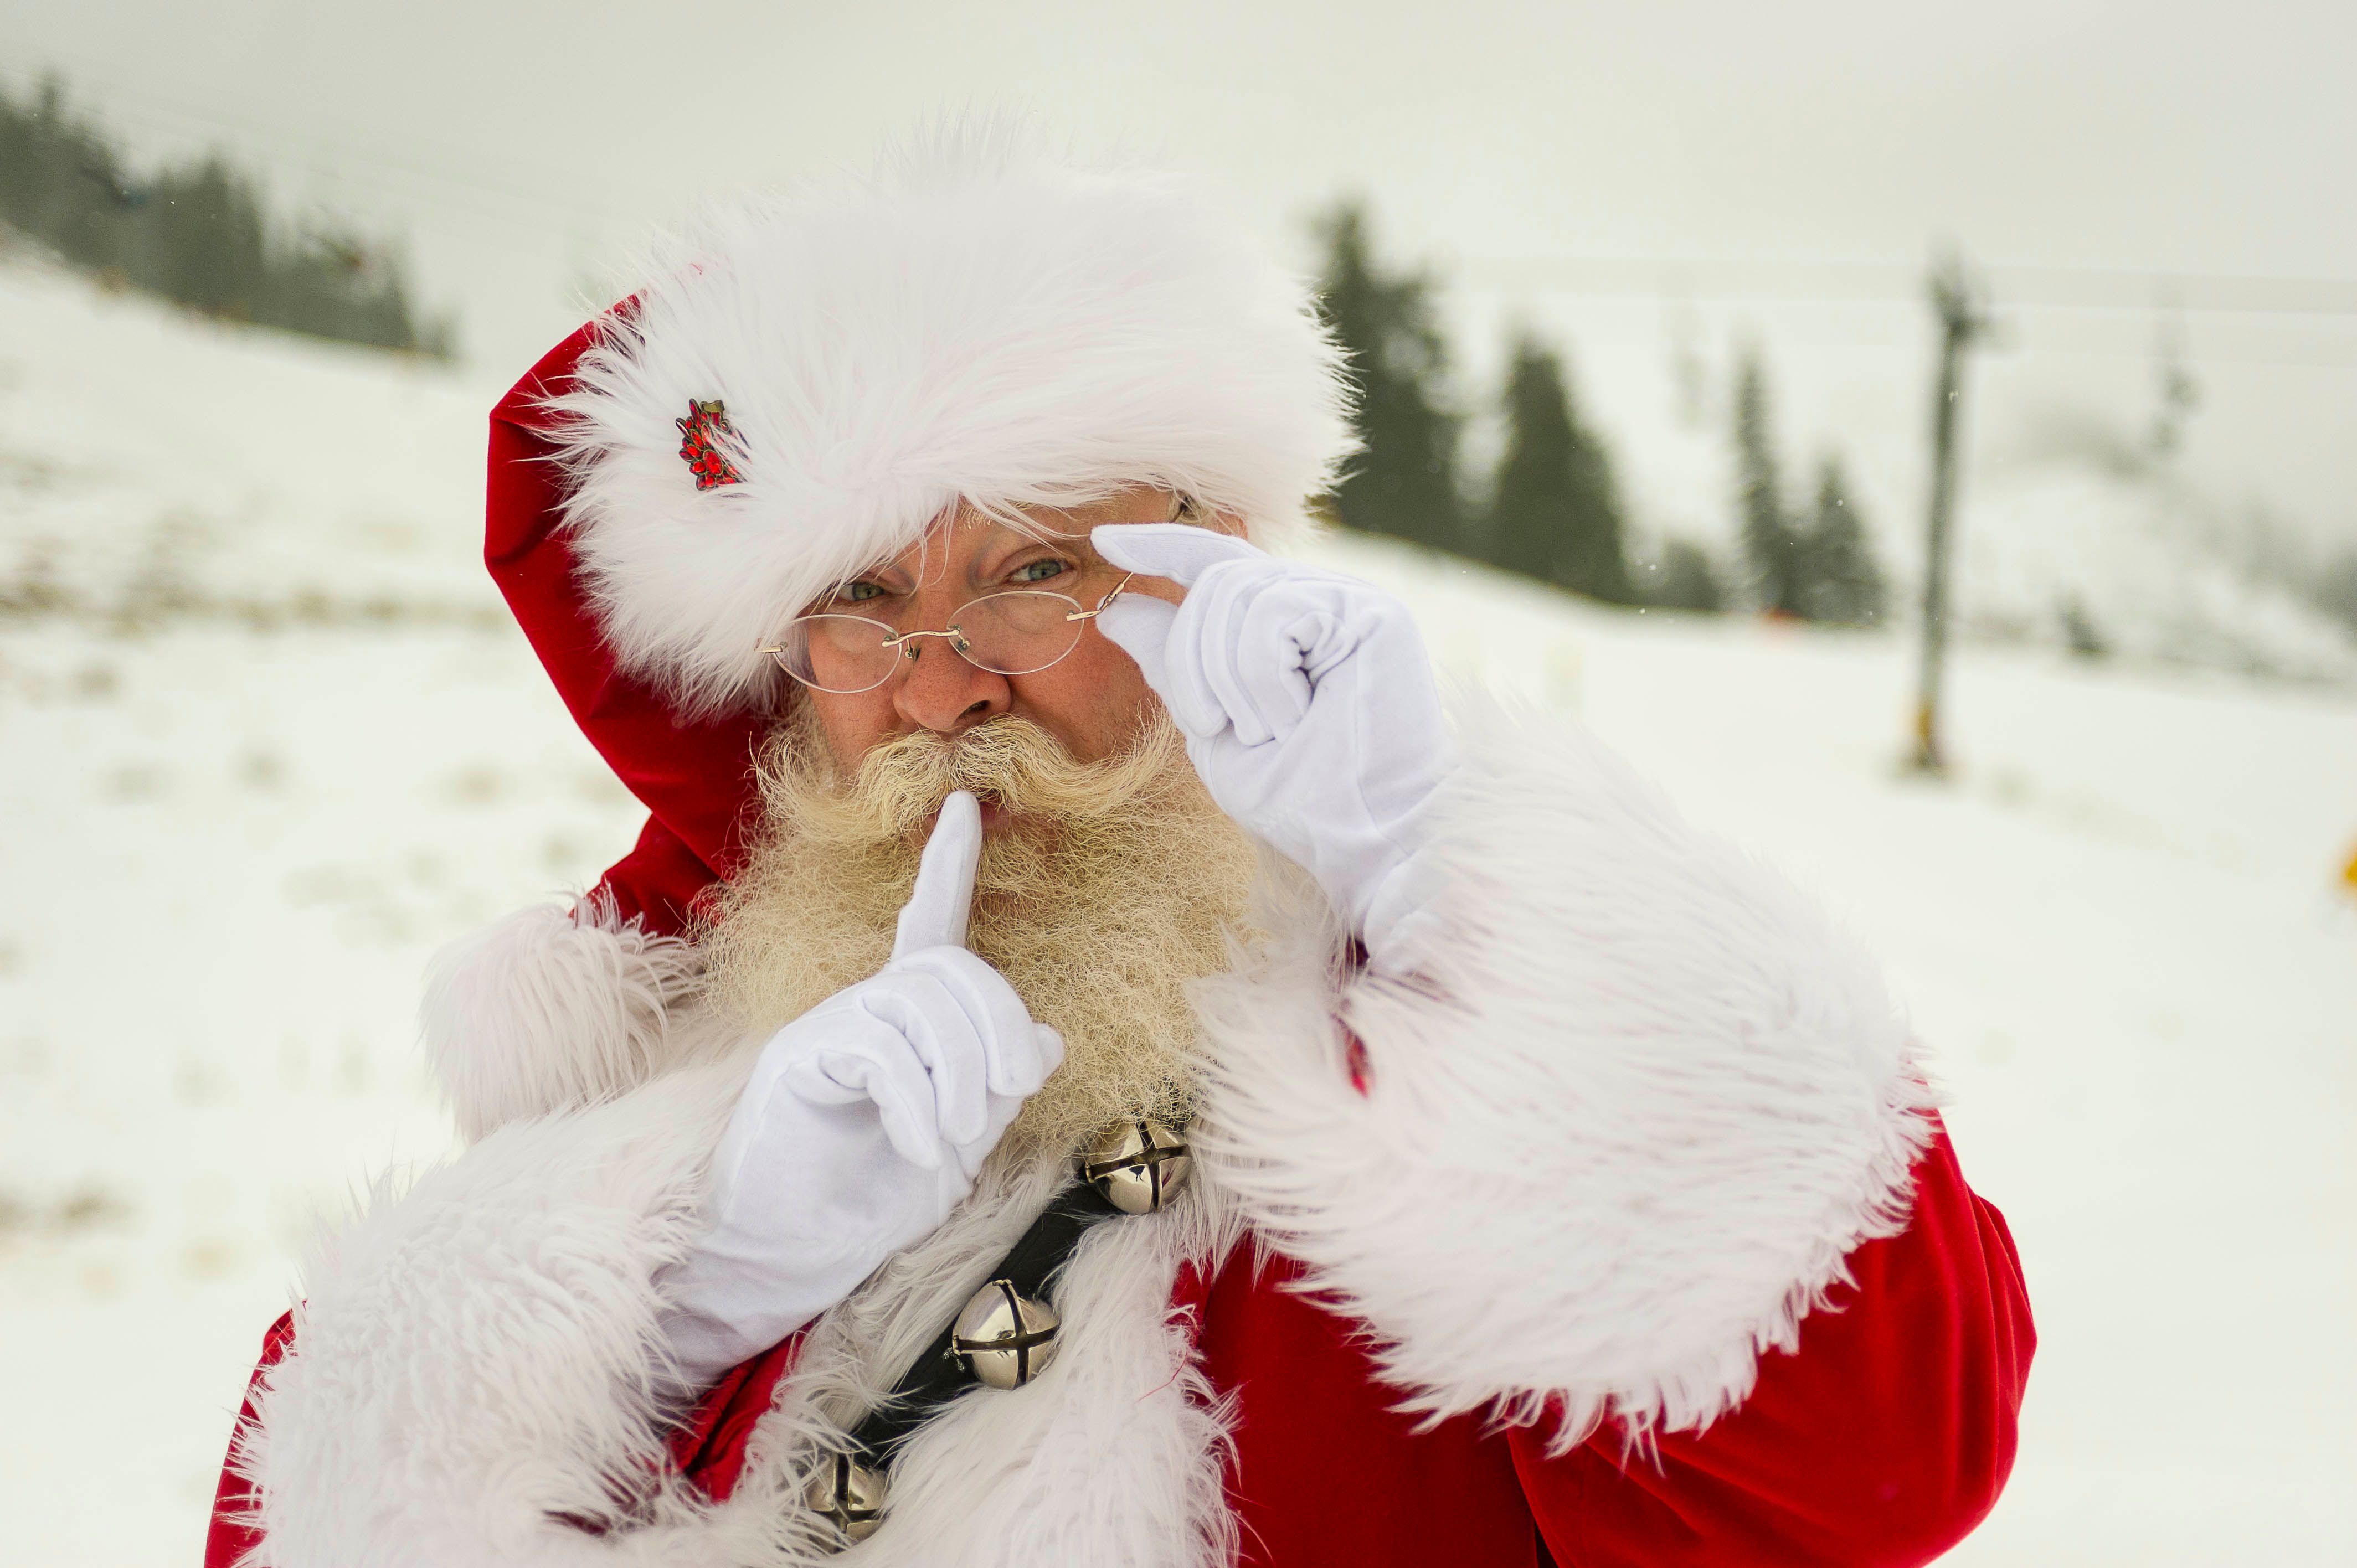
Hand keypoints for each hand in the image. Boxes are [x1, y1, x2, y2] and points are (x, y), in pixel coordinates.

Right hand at [656, 792, 1062, 1386]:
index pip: (933, 923)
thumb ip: (1000, 1088)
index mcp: (907, 1021)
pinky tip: (925, 1153)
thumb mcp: (961, 1142)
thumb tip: (1046, 1038)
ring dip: (962, 1072)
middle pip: (951, 967)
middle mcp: (866, 1009)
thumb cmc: (869, 1200)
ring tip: (957, 1138)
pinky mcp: (802, 1059)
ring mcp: (829, 1028)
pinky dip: (918, 1105)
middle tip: (1015, 1093)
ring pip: (919, 1001)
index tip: (962, 805)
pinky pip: (880, 1050)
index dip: (948, 866)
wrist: (788, 1254)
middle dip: (999, 1022)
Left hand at [1091, 524, 1450, 963]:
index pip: (1214, 562)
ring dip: (1227, 679)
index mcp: (1282, 623)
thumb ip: (1172, 661)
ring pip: (1236, 593)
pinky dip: (1263, 677)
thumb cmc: (1294, 795)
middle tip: (1216, 727)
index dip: (1159, 546)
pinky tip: (1299, 715)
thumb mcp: (1209, 722)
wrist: (1355, 839)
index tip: (1104, 541)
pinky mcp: (1375, 613)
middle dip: (1191, 660)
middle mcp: (1317, 600)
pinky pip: (1274, 614)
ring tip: (1270, 730)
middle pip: (1213, 579)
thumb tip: (1114, 607)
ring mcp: (1349, 601)